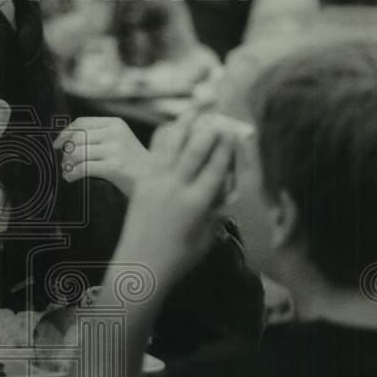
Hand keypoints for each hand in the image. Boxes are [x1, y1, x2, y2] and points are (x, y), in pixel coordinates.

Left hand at [54, 117, 149, 196]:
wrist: (155, 181)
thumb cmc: (134, 165)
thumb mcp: (120, 142)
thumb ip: (100, 136)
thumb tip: (67, 140)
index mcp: (116, 124)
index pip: (82, 122)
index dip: (65, 133)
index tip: (57, 143)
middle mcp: (115, 133)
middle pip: (77, 138)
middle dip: (66, 151)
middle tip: (64, 162)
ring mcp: (115, 149)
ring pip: (77, 153)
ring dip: (67, 163)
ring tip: (67, 170)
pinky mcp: (114, 167)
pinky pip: (82, 168)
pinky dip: (71, 173)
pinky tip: (70, 178)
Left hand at [118, 110, 244, 280]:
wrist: (140, 265)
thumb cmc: (178, 258)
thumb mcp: (206, 237)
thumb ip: (216, 213)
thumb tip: (226, 192)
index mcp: (196, 204)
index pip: (217, 168)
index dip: (228, 148)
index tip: (236, 133)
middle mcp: (176, 188)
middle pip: (195, 149)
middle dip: (209, 129)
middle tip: (219, 116)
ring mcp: (156, 183)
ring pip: (172, 145)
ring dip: (185, 125)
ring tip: (195, 110)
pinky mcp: (141, 183)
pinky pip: (154, 153)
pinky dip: (164, 138)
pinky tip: (172, 128)